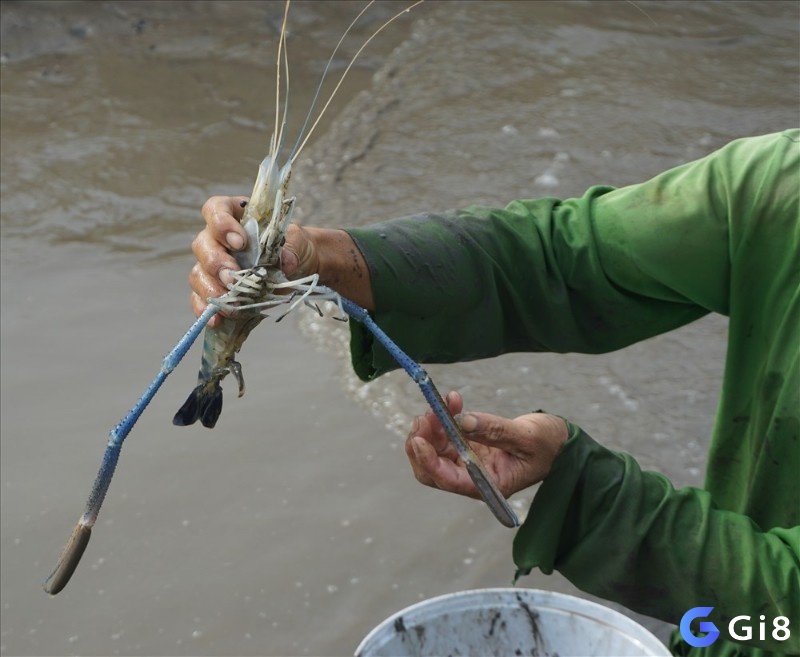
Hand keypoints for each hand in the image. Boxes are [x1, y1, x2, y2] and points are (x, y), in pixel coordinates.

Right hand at [189, 196, 319, 327]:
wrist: (300, 270)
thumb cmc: (294, 247)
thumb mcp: (299, 241)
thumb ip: (293, 246)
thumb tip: (286, 262)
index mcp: (235, 216)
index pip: (216, 210)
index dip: (221, 224)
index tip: (239, 242)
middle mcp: (218, 239)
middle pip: (203, 245)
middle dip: (216, 263)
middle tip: (232, 278)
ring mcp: (213, 266)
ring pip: (198, 273)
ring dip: (210, 289)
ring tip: (228, 303)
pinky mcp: (215, 289)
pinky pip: (201, 299)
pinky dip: (206, 309)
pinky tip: (216, 319)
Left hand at [405, 391, 568, 499]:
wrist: (556, 442)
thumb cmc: (548, 445)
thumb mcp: (527, 437)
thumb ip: (495, 431)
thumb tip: (462, 422)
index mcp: (488, 485)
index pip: (448, 480)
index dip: (428, 461)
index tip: (417, 439)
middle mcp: (473, 478)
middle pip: (431, 469)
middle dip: (421, 444)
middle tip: (425, 417)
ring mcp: (468, 462)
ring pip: (434, 450)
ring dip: (431, 426)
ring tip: (442, 403)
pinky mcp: (468, 447)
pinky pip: (445, 435)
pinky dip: (443, 417)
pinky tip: (454, 399)